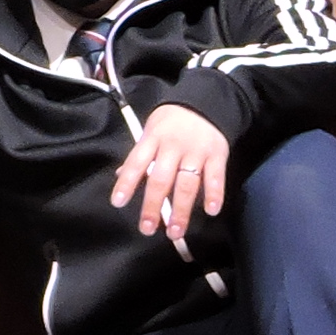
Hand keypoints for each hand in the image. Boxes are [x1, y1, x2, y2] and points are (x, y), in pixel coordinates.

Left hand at [112, 104, 230, 240]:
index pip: (136, 163)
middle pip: (161, 179)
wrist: (205, 103)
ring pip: (187, 184)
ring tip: (175, 231)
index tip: (118, 203)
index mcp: (152, 139)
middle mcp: (173, 147)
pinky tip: (210, 211)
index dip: (126, 183)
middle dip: (153, 206)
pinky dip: (214, 194)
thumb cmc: (171, 122)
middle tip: (147, 228)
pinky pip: (215, 178)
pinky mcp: (218, 156)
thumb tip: (121, 176)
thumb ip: (140, 155)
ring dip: (181, 210)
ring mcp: (196, 152)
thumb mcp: (150, 131)